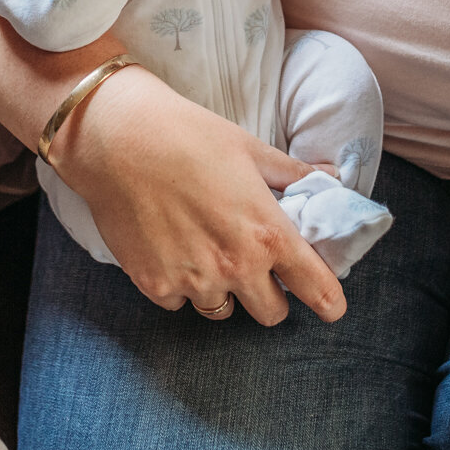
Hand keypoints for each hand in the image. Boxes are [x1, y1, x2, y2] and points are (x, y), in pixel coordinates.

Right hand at [49, 64, 345, 325]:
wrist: (117, 138)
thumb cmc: (188, 135)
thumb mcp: (250, 149)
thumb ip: (295, 175)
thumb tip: (332, 182)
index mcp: (267, 232)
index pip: (317, 289)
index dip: (329, 300)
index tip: (330, 305)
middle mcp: (235, 265)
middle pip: (271, 313)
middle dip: (269, 293)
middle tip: (253, 263)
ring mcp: (193, 280)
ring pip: (223, 311)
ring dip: (222, 290)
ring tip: (204, 249)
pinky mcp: (155, 285)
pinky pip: (181, 302)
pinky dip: (181, 285)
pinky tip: (172, 248)